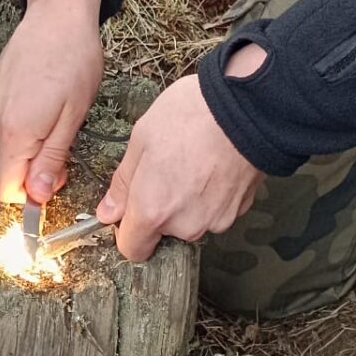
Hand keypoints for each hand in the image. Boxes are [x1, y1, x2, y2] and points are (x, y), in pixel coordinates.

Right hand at [0, 0, 103, 205]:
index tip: (57, 175)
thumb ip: (52, 159)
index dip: (33, 193)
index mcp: (15, 131)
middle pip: (10, 167)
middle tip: (66, 136)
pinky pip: (3, 123)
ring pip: (8, 145)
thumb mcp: (74, 115)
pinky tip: (41, 97)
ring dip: (31, 140)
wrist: (57, 14)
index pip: (7, 190)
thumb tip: (36, 198)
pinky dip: (21, 121)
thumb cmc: (74, 60)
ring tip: (55, 109)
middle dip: (37, 164)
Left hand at [96, 64, 263, 262]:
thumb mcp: (142, 137)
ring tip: (194, 159)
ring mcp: (215, 220)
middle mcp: (185, 225)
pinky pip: (215, 210)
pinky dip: (212, 194)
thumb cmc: (190, 116)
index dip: (127, 230)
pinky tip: (214, 163)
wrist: (246, 107)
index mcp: (153, 210)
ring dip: (189, 200)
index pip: (132, 249)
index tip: (130, 207)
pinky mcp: (239, 210)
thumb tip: (109, 212)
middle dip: (162, 206)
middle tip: (167, 166)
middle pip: (165, 230)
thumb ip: (123, 182)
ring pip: (192, 219)